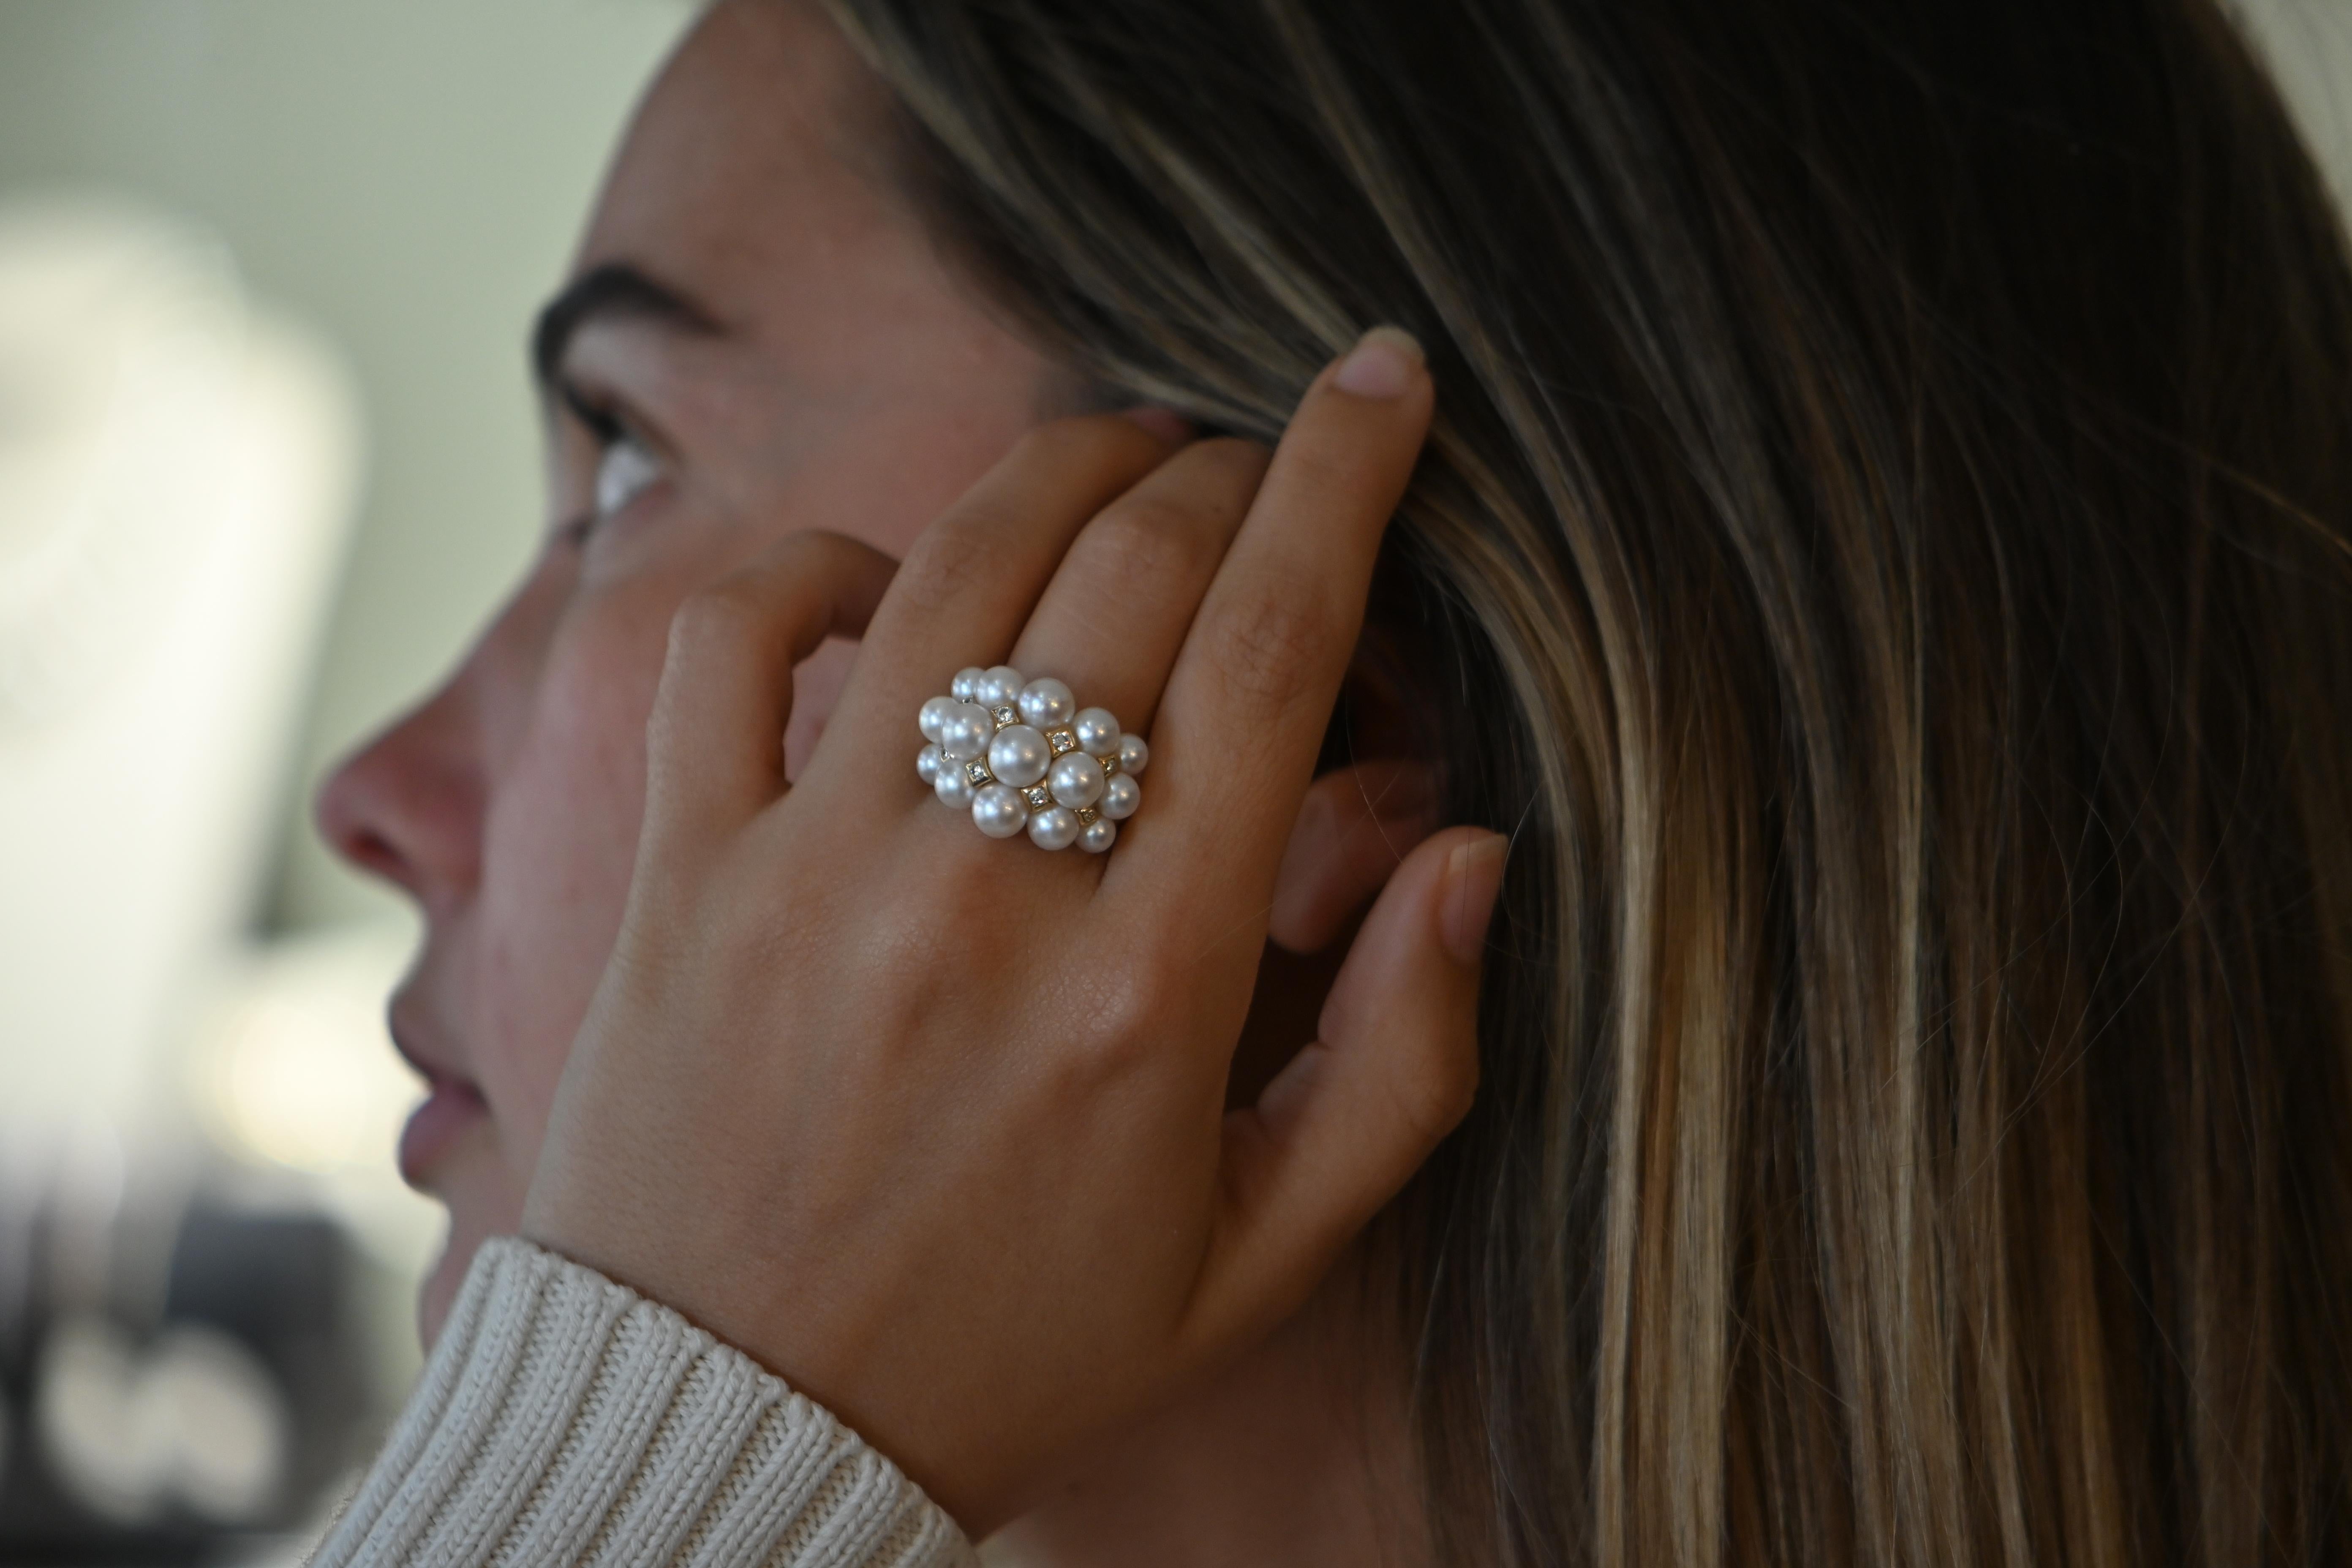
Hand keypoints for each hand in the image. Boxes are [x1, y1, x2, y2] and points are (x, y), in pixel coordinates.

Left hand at [521, 327, 1502, 1531]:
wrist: (734, 1433)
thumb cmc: (1009, 1343)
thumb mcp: (1255, 1252)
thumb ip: (1400, 1055)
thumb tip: (1466, 847)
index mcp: (1149, 988)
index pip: (1272, 654)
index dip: (1344, 482)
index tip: (1380, 379)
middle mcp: (985, 897)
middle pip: (1129, 573)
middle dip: (1220, 463)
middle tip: (1253, 447)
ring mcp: (815, 867)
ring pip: (953, 564)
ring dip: (1059, 464)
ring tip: (1123, 450)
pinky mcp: (684, 868)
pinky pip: (731, 634)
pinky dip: (816, 560)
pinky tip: (890, 577)